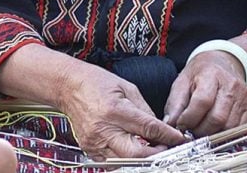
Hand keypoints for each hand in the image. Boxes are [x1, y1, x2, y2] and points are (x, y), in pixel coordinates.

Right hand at [57, 65, 187, 159]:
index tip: (179, 139)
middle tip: (165, 148)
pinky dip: (125, 160)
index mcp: (115, 110)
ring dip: (141, 159)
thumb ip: (145, 110)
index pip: (149, 129)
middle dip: (157, 154)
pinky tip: (130, 149)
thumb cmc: (95, 82)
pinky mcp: (89, 148)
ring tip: (149, 149)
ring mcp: (94, 141)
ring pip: (125, 163)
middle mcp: (103, 129)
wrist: (67, 86)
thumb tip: (161, 129)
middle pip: (137, 155)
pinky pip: (112, 163)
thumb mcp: (126, 88)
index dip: (168, 136)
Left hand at [163, 50, 246, 135]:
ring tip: (200, 129)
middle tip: (190, 131)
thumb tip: (169, 123)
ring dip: (212, 134)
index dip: (190, 118)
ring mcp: (243, 97)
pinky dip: (225, 133)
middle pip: (217, 118)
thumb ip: (175, 103)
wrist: (224, 63)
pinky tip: (214, 128)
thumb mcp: (182, 81)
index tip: (180, 125)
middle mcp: (231, 85)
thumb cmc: (200, 73)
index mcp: (211, 75)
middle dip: (200, 130)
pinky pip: (239, 128)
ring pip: (229, 127)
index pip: (202, 101)